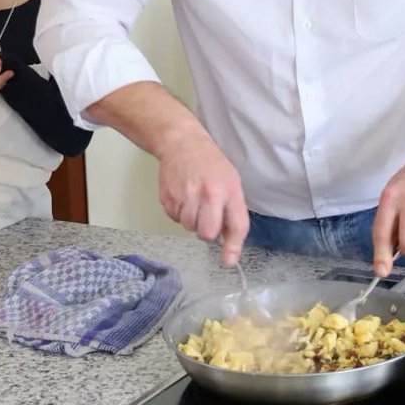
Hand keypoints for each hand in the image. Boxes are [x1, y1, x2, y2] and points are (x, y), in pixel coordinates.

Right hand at [155, 127, 249, 266]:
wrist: (182, 143)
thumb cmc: (211, 164)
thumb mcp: (231, 182)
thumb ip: (232, 211)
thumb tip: (229, 243)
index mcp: (229, 190)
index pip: (236, 225)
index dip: (233, 246)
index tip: (229, 260)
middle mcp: (208, 194)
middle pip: (207, 234)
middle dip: (206, 232)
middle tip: (206, 218)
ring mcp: (186, 196)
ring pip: (188, 228)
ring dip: (192, 221)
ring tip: (194, 201)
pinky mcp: (168, 198)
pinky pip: (174, 218)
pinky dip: (179, 213)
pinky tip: (183, 196)